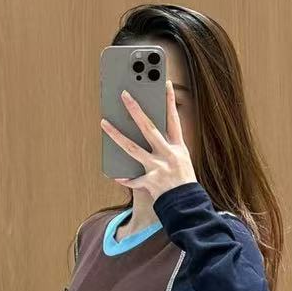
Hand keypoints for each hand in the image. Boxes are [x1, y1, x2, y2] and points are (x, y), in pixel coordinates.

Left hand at [100, 79, 195, 202]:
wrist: (188, 206)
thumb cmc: (184, 182)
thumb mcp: (183, 160)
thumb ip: (168, 146)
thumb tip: (151, 133)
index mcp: (178, 148)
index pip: (174, 120)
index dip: (170, 101)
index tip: (165, 84)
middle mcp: (168, 155)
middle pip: (148, 128)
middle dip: (136, 110)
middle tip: (124, 94)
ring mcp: (158, 168)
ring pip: (132, 148)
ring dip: (116, 135)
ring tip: (104, 123)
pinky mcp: (150, 183)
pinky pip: (134, 180)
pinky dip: (126, 179)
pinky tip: (115, 175)